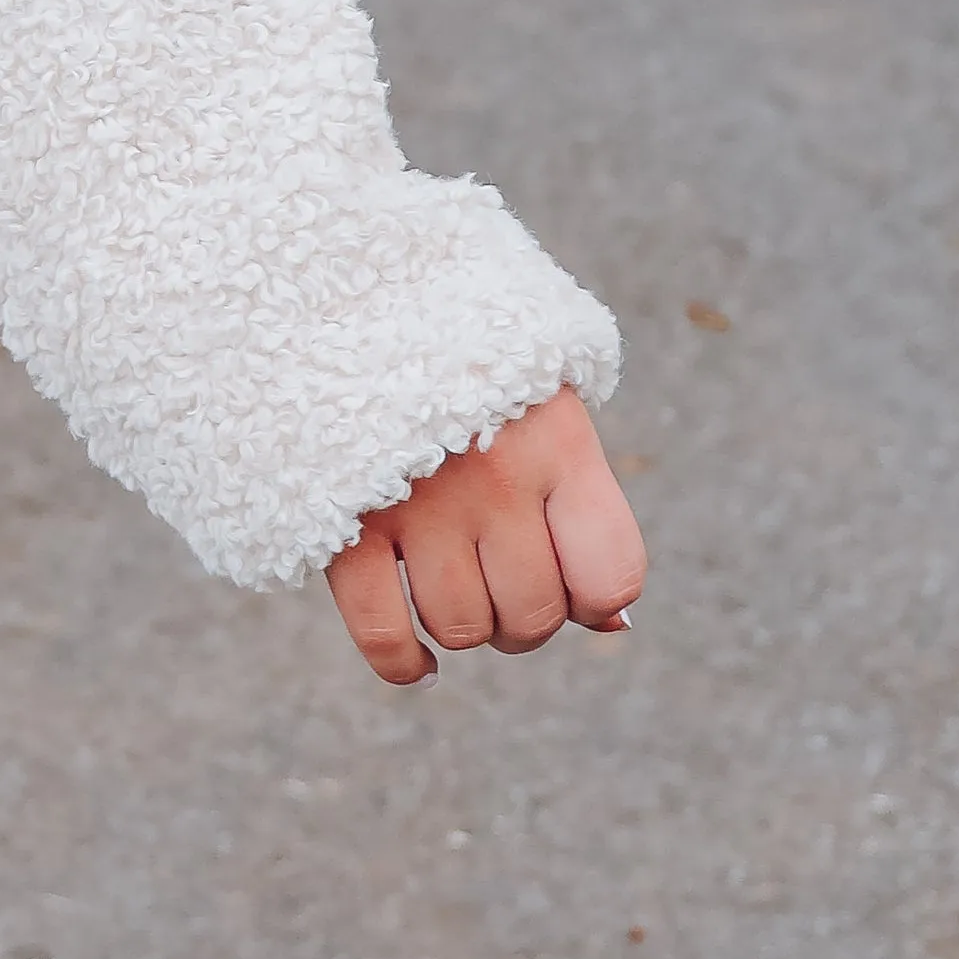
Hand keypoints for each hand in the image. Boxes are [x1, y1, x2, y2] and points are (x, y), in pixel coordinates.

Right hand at [325, 387, 643, 684]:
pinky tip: (418, 660)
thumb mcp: (545, 413)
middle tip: (497, 574)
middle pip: (531, 615)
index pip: (610, 575)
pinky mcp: (345, 518)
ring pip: (460, 627)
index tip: (567, 573)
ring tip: (453, 582)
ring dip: (463, 625)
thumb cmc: (472, 369)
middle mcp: (493, 477)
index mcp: (556, 443)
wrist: (357, 297)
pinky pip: (382, 631)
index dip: (593, 597)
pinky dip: (402, 661)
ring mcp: (415, 500)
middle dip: (522, 617)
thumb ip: (582, 511)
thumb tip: (613, 626)